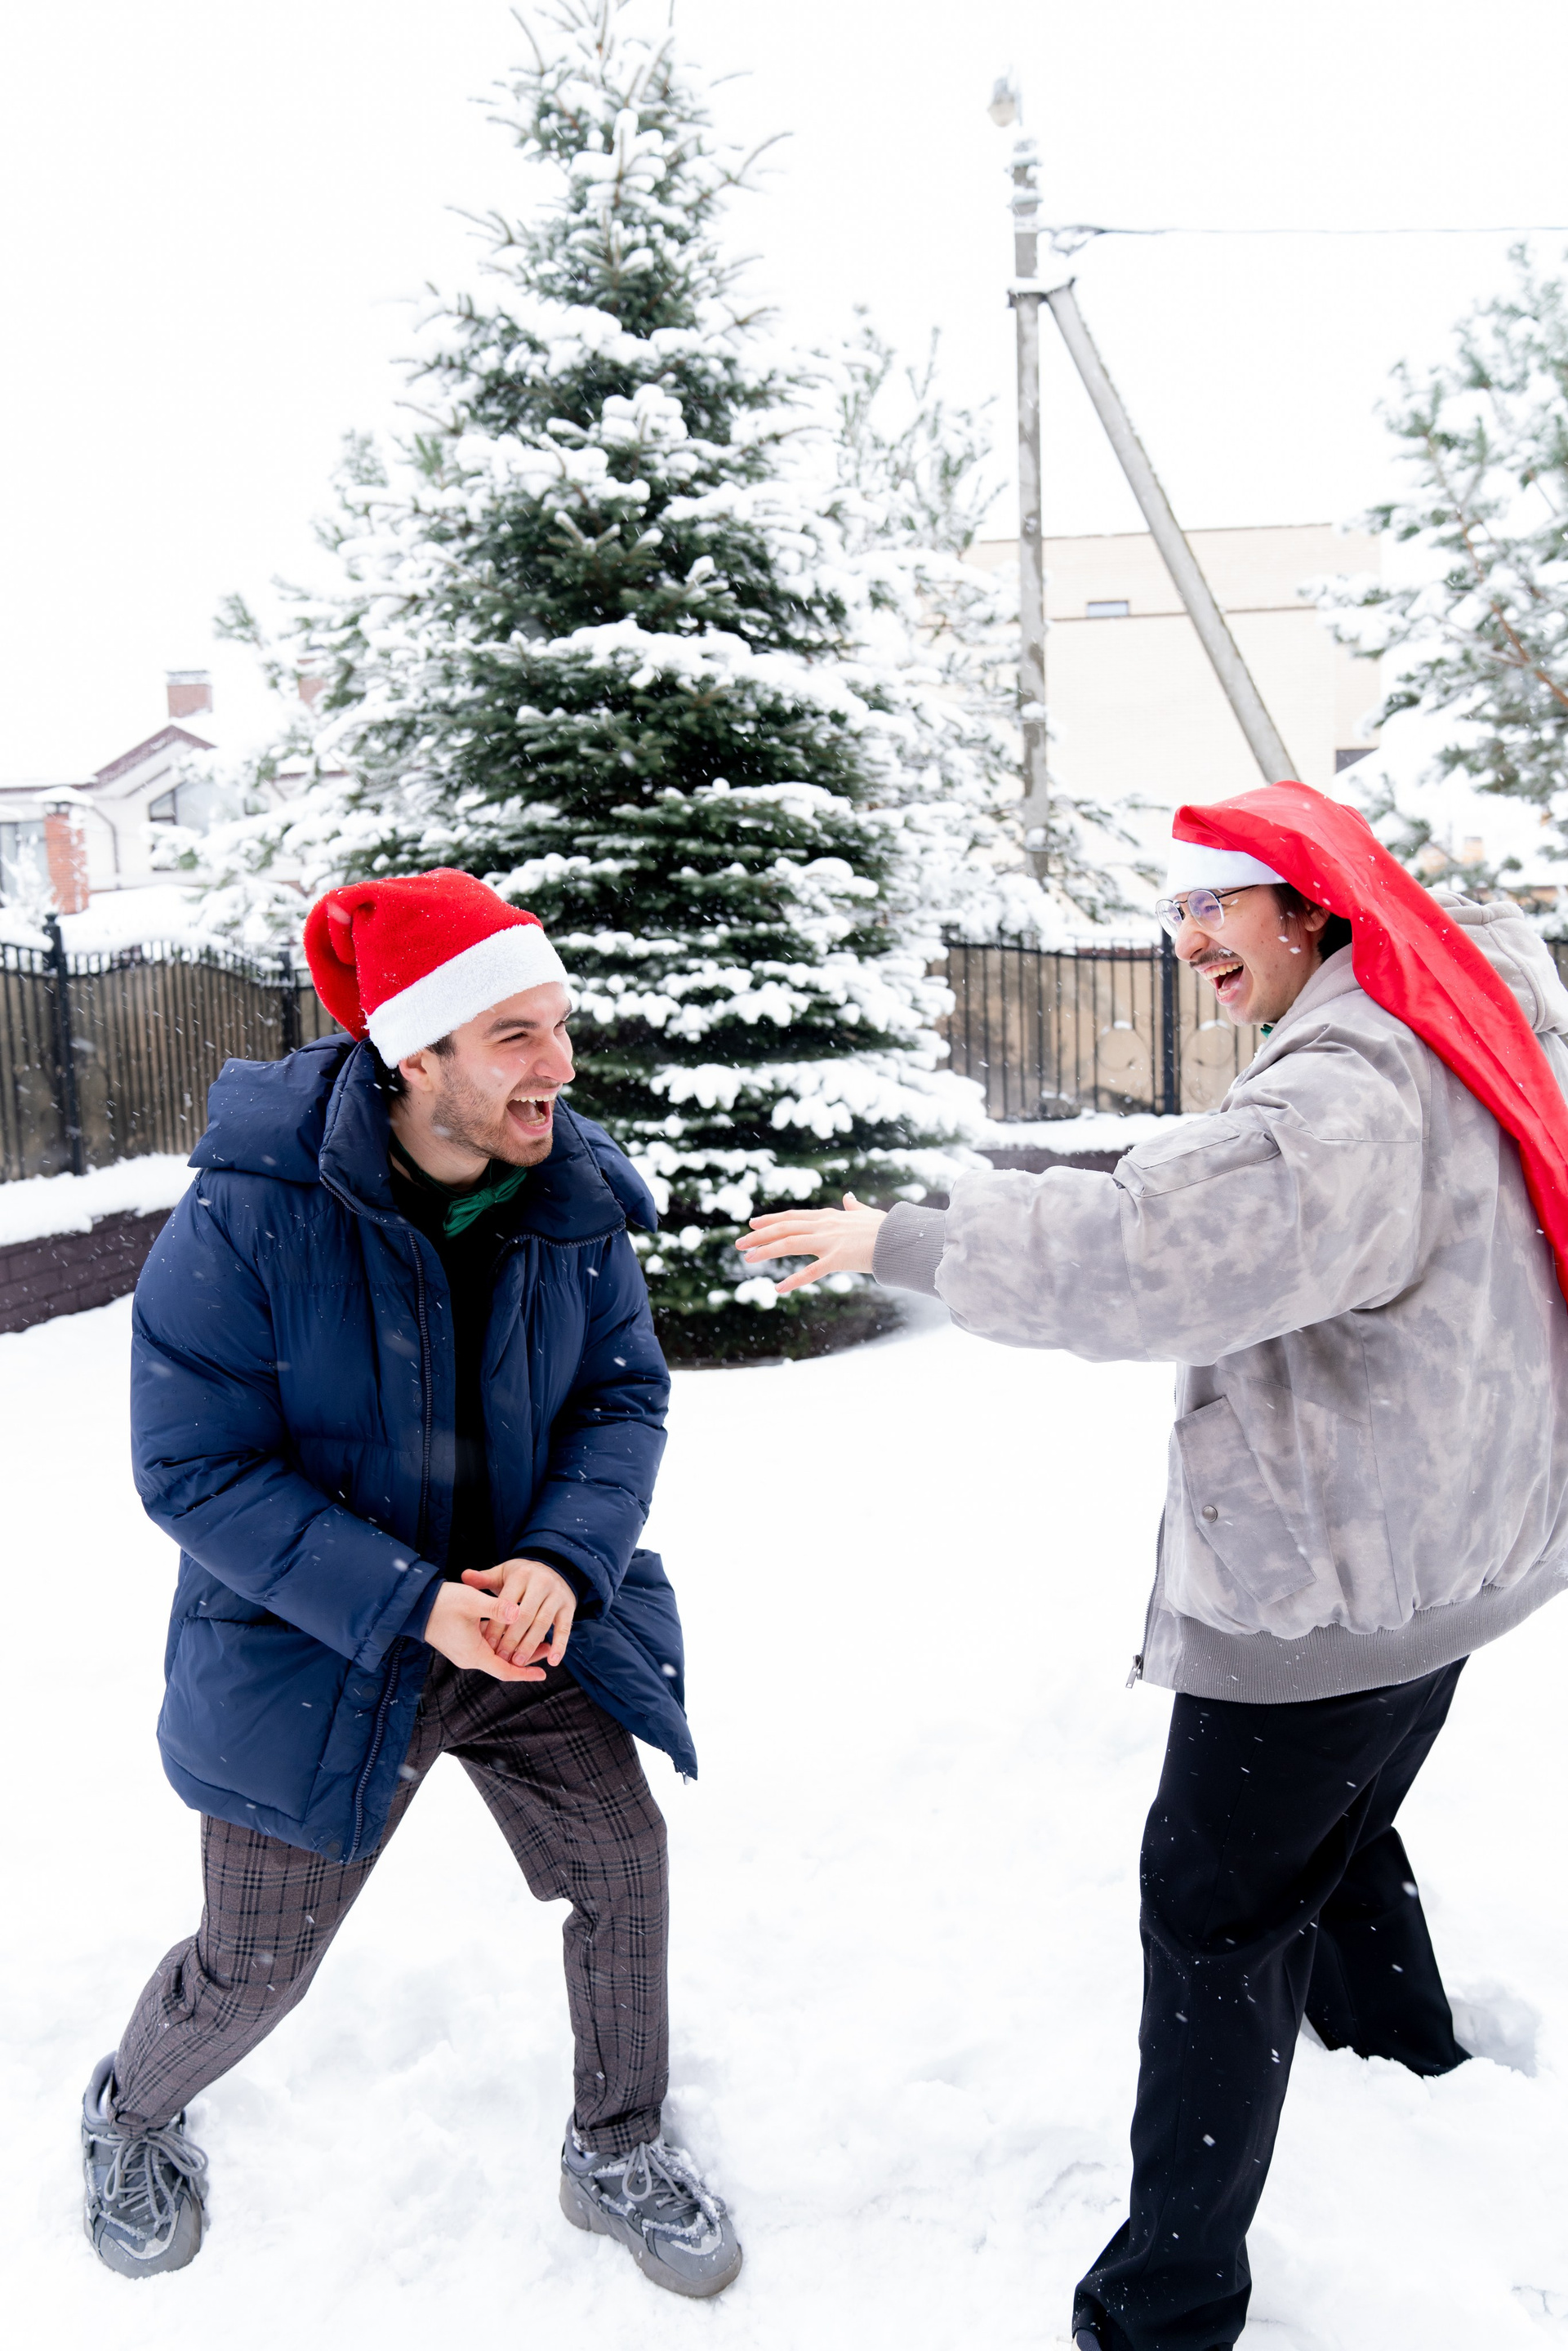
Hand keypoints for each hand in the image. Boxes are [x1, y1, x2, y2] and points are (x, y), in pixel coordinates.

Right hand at [423, 1581, 542, 1682]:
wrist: (414, 1605)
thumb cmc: (441, 1603)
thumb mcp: (471, 1603)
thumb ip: (497, 1608)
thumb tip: (520, 1613)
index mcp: (473, 1654)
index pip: (504, 1671)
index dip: (525, 1673)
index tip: (543, 1673)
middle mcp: (470, 1656)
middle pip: (503, 1663)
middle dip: (526, 1657)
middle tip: (547, 1646)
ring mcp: (465, 1649)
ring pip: (497, 1652)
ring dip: (515, 1645)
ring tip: (537, 1634)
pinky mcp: (463, 1640)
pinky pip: (488, 1643)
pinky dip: (503, 1638)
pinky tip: (515, 1626)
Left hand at [460, 1556, 576, 1671]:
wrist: (555, 1567)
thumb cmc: (521, 1576)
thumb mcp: (503, 1573)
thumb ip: (483, 1578)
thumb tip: (464, 1576)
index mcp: (521, 1575)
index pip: (506, 1603)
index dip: (496, 1625)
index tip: (487, 1645)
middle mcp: (541, 1583)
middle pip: (525, 1615)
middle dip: (512, 1639)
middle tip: (501, 1658)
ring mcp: (557, 1595)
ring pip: (543, 1624)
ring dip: (530, 1645)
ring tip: (518, 1662)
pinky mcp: (569, 1607)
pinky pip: (565, 1628)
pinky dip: (560, 1646)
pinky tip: (552, 1661)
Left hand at [738, 1191, 886, 1296]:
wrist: (902, 1238)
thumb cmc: (887, 1228)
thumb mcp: (866, 1214)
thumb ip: (854, 1207)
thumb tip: (849, 1197)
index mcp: (830, 1217)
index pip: (793, 1216)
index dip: (771, 1220)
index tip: (753, 1223)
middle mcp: (825, 1226)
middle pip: (785, 1228)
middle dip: (760, 1235)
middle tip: (739, 1244)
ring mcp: (830, 1241)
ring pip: (790, 1243)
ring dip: (767, 1251)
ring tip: (748, 1259)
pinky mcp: (839, 1259)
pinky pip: (812, 1271)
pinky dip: (794, 1280)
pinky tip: (778, 1288)